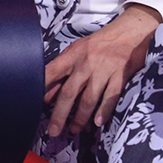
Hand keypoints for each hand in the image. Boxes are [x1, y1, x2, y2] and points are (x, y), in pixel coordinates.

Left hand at [43, 4, 159, 135]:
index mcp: (72, 56)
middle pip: (69, 92)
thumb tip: (48, 95)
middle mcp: (85, 64)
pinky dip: (104, 110)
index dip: (42, 87)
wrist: (129, 32)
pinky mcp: (120, 75)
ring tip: (74, 130)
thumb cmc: (99, 44)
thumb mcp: (77, 52)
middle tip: (53, 131)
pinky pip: (111, 96)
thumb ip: (63, 72)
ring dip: (80, 117)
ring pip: (88, 98)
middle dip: (60, 114)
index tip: (33, 103)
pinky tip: (98, 122)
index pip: (52, 72)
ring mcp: (103, 70)